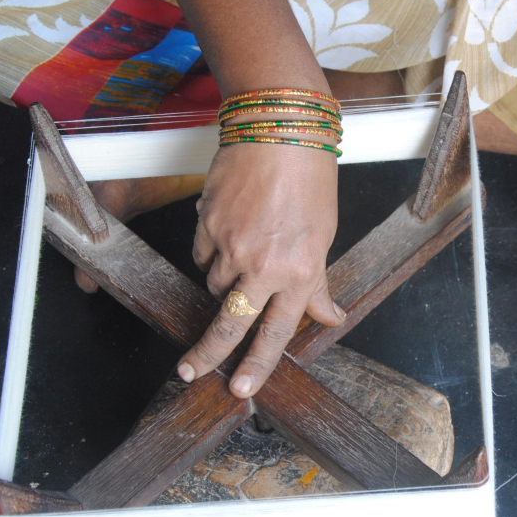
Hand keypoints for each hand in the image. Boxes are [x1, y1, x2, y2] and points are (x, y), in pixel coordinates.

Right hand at [178, 143, 344, 396]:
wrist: (279, 129)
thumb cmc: (309, 179)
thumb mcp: (323, 236)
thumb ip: (316, 282)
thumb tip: (326, 316)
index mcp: (297, 271)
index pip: (275, 332)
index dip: (256, 364)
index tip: (239, 387)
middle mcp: (261, 264)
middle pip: (229, 322)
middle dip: (208, 352)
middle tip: (190, 370)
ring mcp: (230, 245)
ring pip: (215, 284)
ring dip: (224, 283)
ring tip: (244, 252)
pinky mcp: (205, 224)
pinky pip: (201, 254)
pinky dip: (211, 252)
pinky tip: (229, 229)